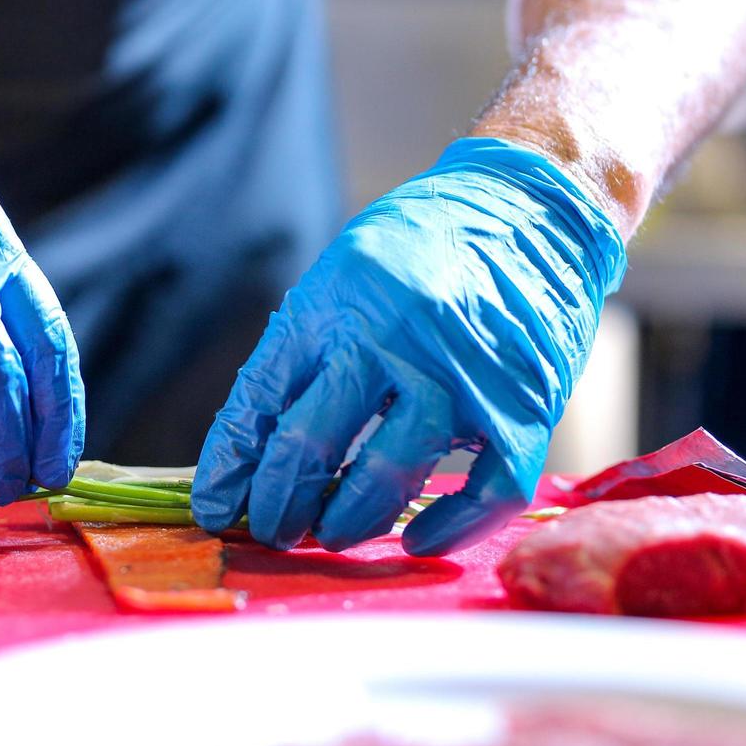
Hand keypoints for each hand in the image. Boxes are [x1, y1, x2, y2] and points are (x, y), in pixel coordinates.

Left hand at [190, 137, 625, 554]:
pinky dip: (448, 529)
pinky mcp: (522, 407)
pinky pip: (485, 491)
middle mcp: (388, 339)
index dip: (230, 466)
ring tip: (330, 534)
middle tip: (269, 530)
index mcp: (332, 305)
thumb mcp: (342, 273)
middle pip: (309, 443)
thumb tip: (257, 442)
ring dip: (349, 520)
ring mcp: (457, 376)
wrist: (532, 205)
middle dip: (277, 504)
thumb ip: (306, 348)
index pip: (259, 400)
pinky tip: (415, 540)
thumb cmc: (424, 244)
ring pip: (387, 476)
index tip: (212, 507)